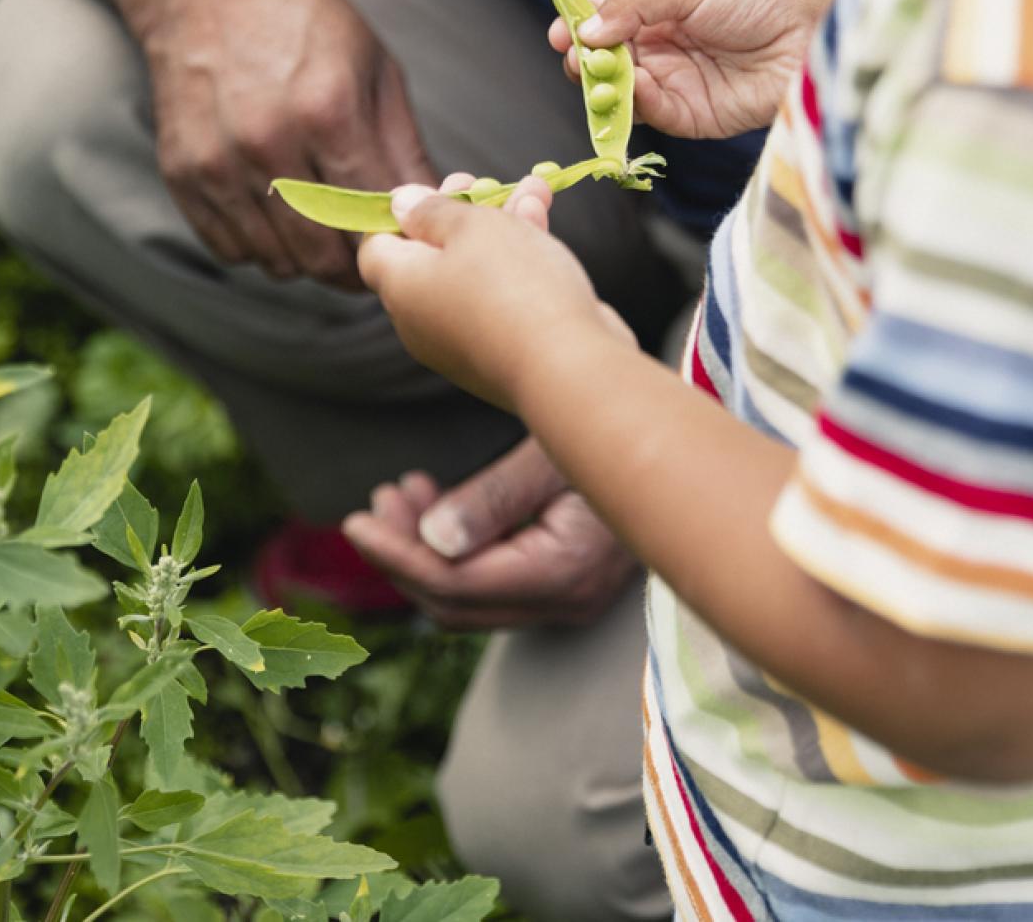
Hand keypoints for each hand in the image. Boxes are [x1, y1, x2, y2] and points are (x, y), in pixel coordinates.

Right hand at [136, 0, 434, 288]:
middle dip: (354, 265)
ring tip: (323, 230)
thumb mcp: (374, 65)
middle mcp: (267, 144)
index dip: (394, 241)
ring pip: (277, 262)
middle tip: (367, 250)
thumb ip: (403, 147)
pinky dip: (260, 247)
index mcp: (327, 111)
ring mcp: (218, 163)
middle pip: (324, 255)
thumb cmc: (301, 17)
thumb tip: (432, 209)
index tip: (404, 243)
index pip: (372, 218)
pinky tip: (276, 215)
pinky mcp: (182, 175)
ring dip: (307, 260)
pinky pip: (231, 249)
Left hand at [340, 440, 638, 629]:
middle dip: (404, 556)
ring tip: (400, 492)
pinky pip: (492, 584)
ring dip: (424, 552)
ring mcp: (570, 598)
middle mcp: (570, 600)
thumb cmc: (613, 427)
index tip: (355, 522)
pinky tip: (435, 502)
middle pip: (457, 604)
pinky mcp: (567, 583)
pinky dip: (453, 551)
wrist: (677, 435)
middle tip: (377, 502)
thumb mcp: (550, 448)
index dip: (398, 556)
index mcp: (567, 570)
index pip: (458, 584)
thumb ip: (492, 498)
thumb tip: (431, 542)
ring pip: (470, 599)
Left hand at [357, 176, 631, 410]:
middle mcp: (422, 322)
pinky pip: (500, 298)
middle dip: (460, 212)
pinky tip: (542, 221)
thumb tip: (399, 204)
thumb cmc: (512, 286)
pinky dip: (518, 261)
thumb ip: (434, 210)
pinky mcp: (503, 352)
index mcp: (401, 289)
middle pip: (430, 257)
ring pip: (473, 273)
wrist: (568, 367)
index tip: (431, 191)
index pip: (375, 248)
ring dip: (499, 227)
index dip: (397, 214)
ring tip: (531, 189)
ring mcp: (463, 342)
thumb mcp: (471, 225)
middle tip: (479, 183)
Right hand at [549, 0, 852, 140]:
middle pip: (606, 59)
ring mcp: (678, 83)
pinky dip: (636, 107)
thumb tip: (585, 29)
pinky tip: (634, 90)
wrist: (814, 31)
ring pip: (622, 92)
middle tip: (577, 60)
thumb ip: (635, 2)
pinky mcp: (695, 117)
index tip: (560, 33)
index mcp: (661, 7)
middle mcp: (664, 46)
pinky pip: (653, 117)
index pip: (606, 18)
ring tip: (602, 76)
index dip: (580, 26)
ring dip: (606, 87)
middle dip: (585, 61)